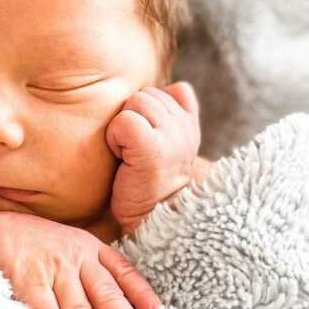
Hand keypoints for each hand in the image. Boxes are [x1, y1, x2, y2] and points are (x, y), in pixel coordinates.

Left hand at [106, 81, 201, 235]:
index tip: (146, 144)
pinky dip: (116, 138)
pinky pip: (125, 121)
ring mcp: (174, 137)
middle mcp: (187, 129)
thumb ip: (170, 115)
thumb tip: (171, 86)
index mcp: (192, 127)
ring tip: (129, 156)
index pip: (172, 90)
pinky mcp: (154, 148)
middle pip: (146, 94)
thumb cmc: (146, 187)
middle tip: (134, 152)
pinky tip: (123, 159)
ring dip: (122, 128)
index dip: (149, 113)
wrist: (150, 222)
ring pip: (135, 103)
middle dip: (132, 119)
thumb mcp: (166, 147)